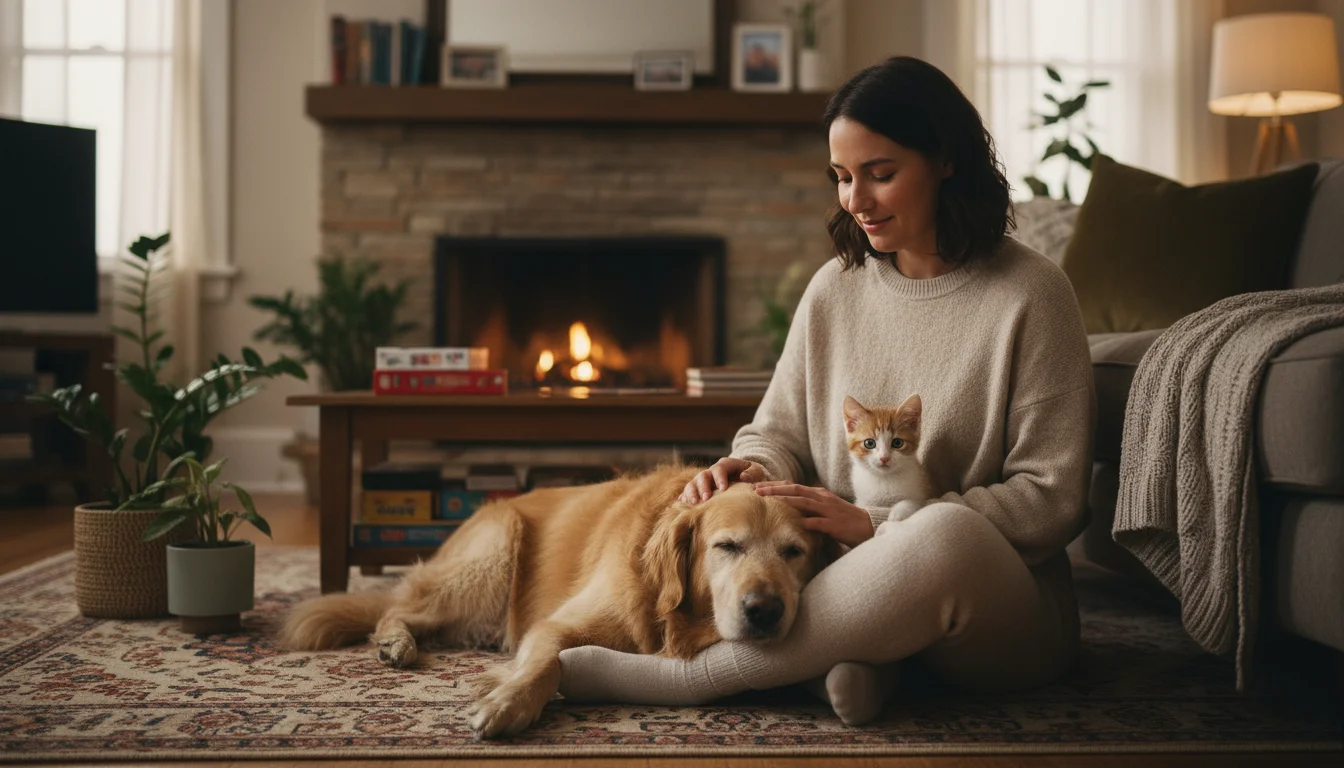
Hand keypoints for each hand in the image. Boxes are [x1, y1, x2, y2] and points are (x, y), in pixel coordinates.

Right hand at [680, 458, 769, 503]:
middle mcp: (711, 472)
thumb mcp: (757, 471)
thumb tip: (744, 477)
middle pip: (702, 476)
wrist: (746, 477)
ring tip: (694, 504)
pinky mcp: (698, 491)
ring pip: (692, 484)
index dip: (719, 478)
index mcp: (725, 465)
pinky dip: (684, 500)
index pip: (719, 469)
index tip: (723, 489)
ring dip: (691, 494)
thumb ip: (752, 473)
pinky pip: (687, 494)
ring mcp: (703, 482)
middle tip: (705, 499)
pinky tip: (681, 507)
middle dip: (702, 487)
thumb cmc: (752, 475)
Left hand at [753, 481, 874, 548]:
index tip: (757, 486)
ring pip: (804, 502)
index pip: (793, 486)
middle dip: (774, 489)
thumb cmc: (844, 519)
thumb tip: (789, 505)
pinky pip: (818, 522)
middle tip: (756, 489)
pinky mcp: (834, 525)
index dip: (775, 485)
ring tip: (769, 500)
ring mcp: (828, 510)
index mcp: (819, 494)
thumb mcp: (825, 507)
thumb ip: (809, 505)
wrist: (868, 526)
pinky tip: (793, 523)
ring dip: (784, 500)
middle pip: (795, 489)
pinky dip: (805, 521)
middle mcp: (822, 498)